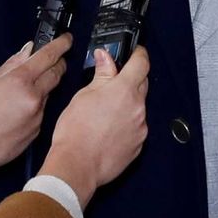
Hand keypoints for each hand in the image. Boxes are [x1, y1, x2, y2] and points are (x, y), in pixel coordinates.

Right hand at [0, 32, 71, 166]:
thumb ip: (12, 65)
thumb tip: (27, 51)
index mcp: (19, 81)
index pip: (48, 55)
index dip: (61, 44)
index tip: (66, 39)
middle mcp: (33, 97)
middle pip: (57, 73)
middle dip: (59, 63)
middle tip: (55, 60)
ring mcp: (37, 115)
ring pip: (48, 93)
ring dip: (43, 87)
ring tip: (23, 92)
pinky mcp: (37, 131)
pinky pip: (42, 112)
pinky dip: (35, 106)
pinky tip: (19, 111)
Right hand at [38, 45, 149, 207]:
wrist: (76, 166)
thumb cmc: (75, 131)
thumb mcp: (84, 95)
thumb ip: (101, 74)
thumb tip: (105, 56)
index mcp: (125, 90)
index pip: (142, 63)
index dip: (139, 54)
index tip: (136, 51)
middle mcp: (138, 107)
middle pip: (142, 84)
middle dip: (131, 79)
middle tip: (115, 81)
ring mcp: (140, 127)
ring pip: (138, 107)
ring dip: (127, 104)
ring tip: (106, 112)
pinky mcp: (139, 145)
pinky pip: (136, 127)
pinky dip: (127, 124)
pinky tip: (109, 129)